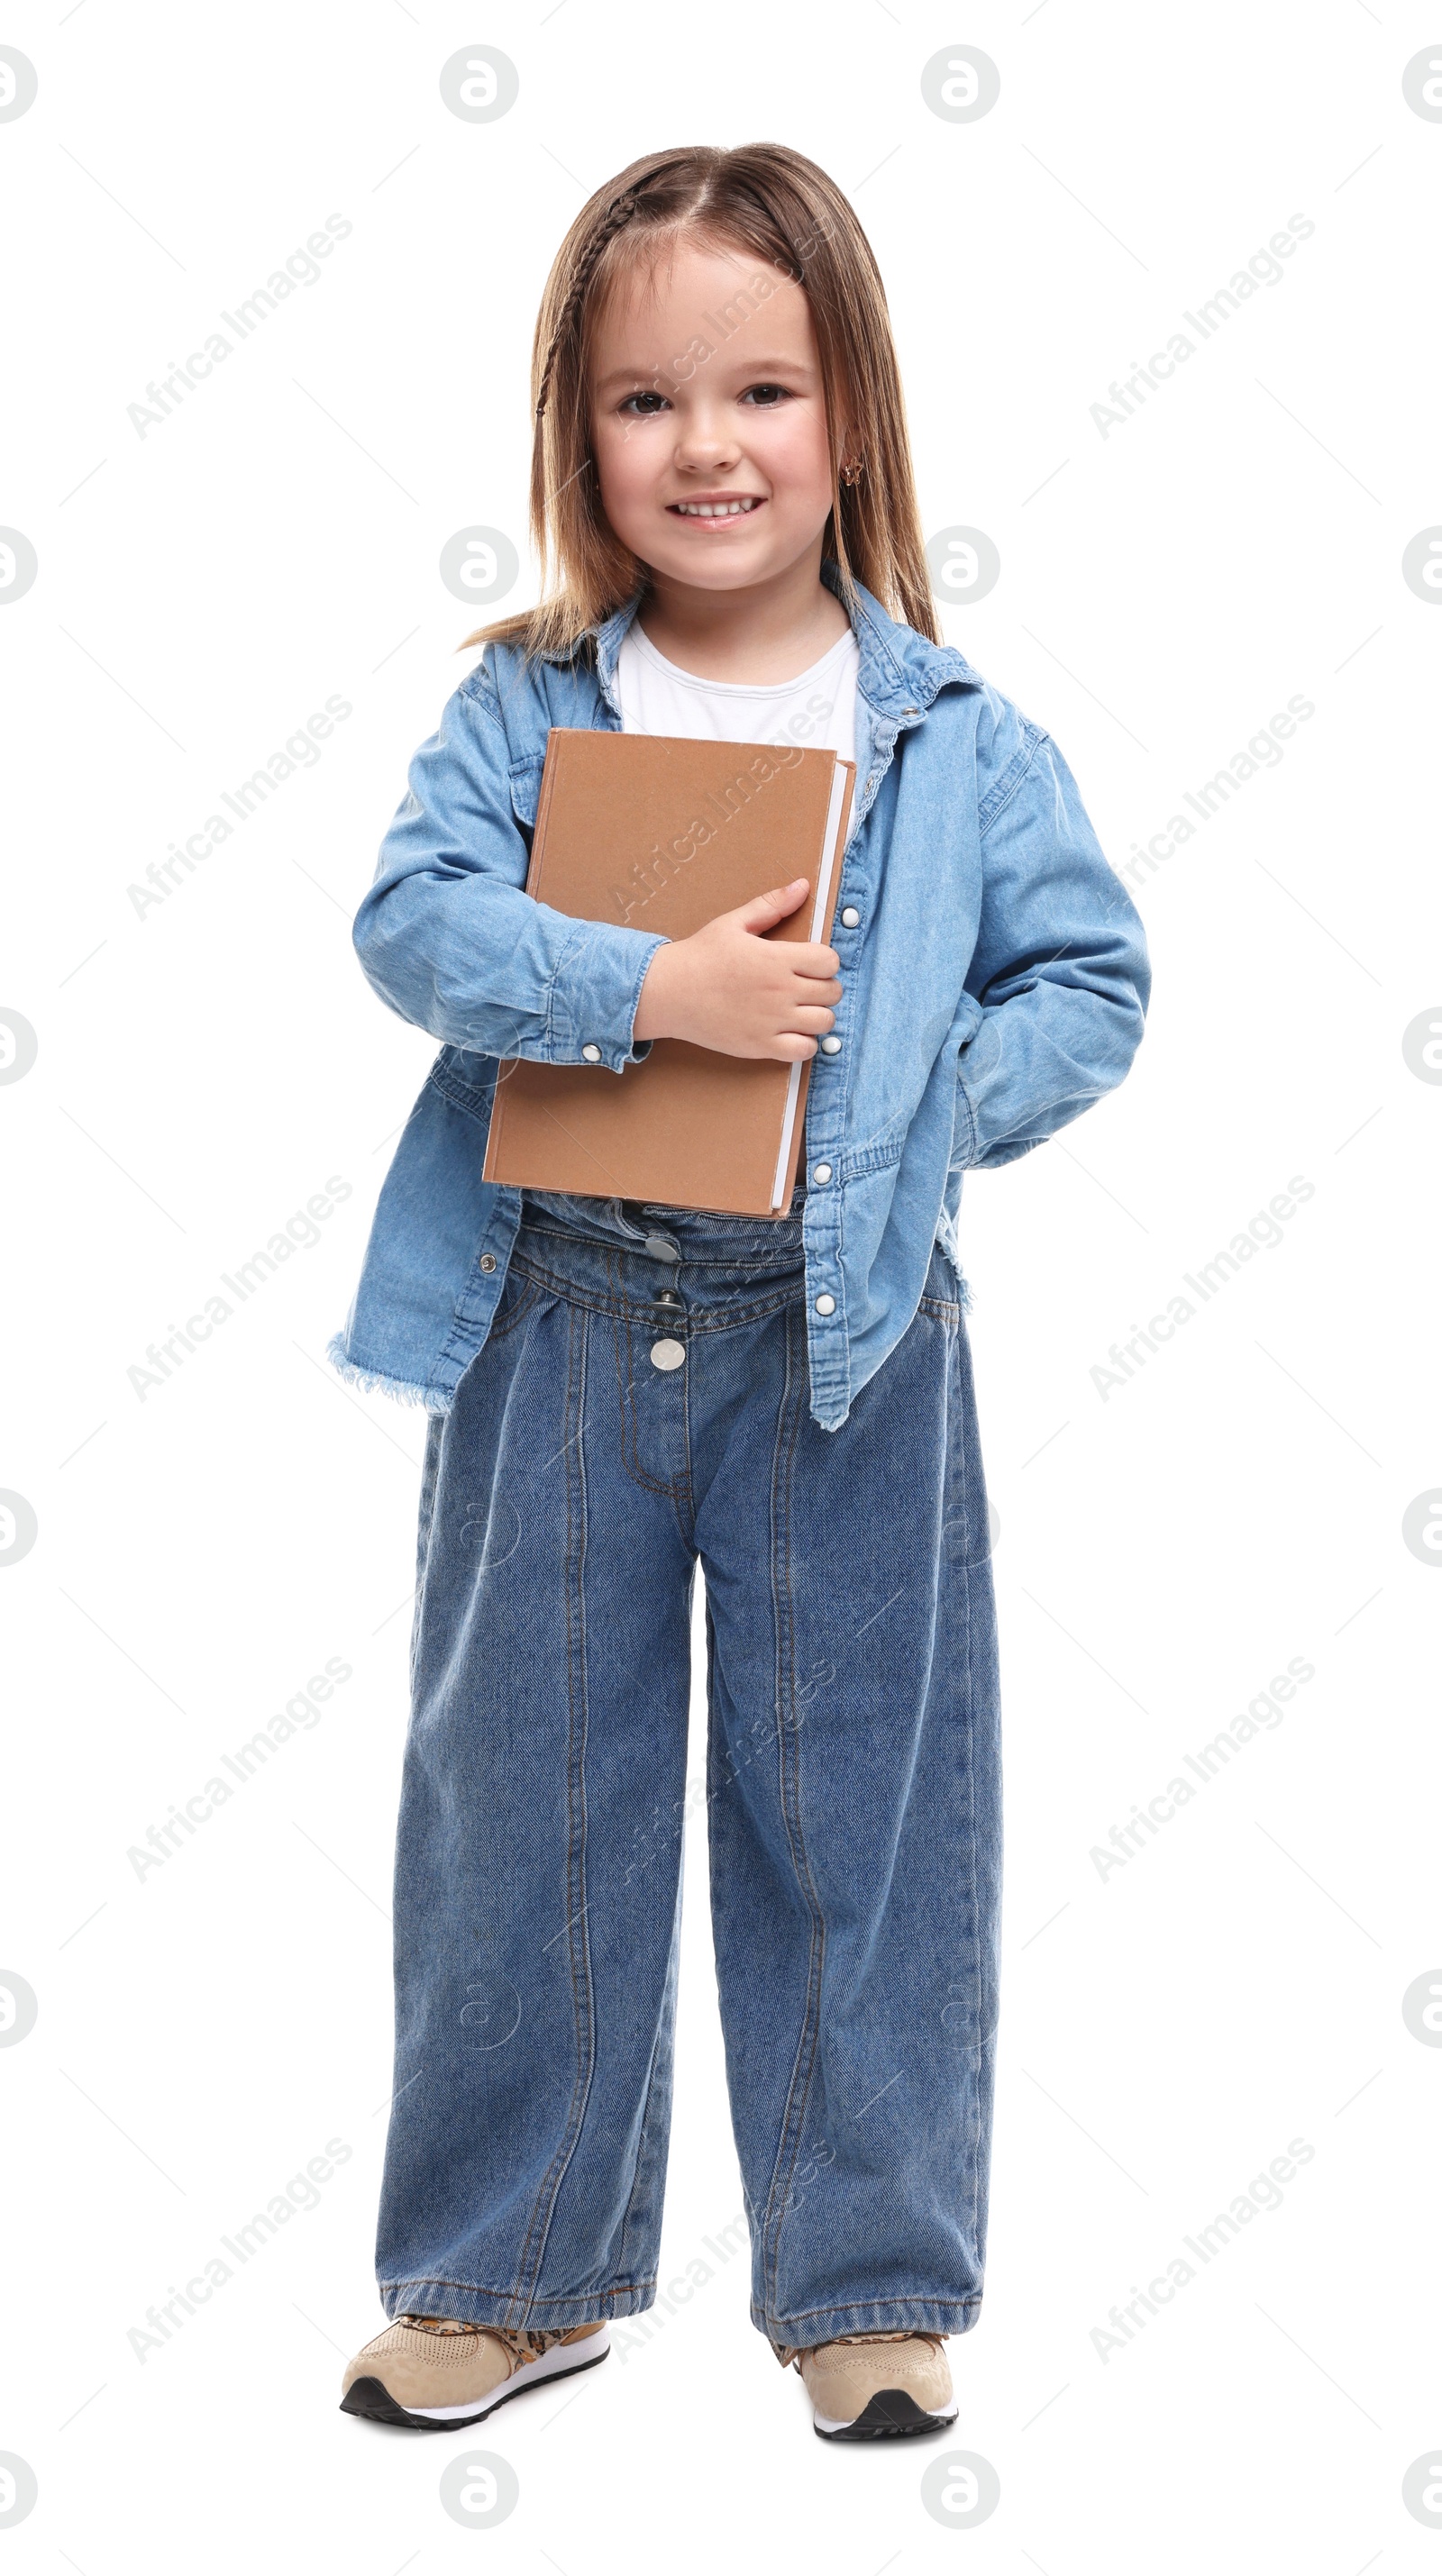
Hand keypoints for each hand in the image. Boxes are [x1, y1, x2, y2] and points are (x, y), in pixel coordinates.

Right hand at [632, 879, 842, 1062]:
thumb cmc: (700, 956)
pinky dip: (805, 1043)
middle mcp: (779, 991)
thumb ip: (772, 905)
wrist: (667, 992)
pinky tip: (791, 1032)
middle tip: (806, 987)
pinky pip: (804, 1051)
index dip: (826, 961)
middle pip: (832, 992)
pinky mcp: (760, 1046)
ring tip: (801, 1010)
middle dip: (824, 987)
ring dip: (818, 1016)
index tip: (811, 964)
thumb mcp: (734, 923)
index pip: (830, 961)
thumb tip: (802, 886)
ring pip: (824, 1023)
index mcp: (776, 958)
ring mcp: (771, 1021)